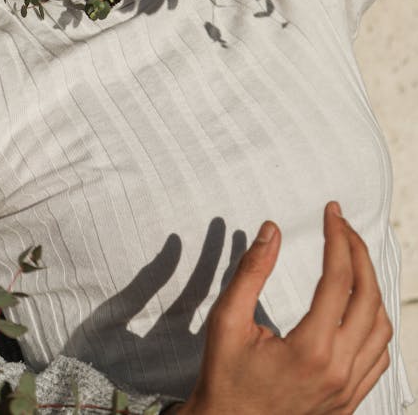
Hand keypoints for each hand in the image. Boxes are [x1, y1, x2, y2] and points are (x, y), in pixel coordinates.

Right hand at [179, 202, 391, 414]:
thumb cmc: (225, 375)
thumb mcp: (226, 320)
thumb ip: (251, 272)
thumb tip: (272, 230)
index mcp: (311, 350)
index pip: (339, 279)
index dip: (338, 238)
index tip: (332, 211)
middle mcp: (339, 371)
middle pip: (369, 298)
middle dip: (359, 253)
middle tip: (343, 225)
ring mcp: (348, 390)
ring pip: (381, 328)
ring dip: (372, 287)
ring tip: (352, 259)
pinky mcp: (349, 401)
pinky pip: (379, 357)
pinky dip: (376, 324)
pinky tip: (358, 307)